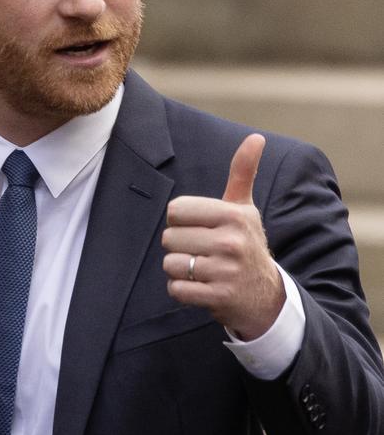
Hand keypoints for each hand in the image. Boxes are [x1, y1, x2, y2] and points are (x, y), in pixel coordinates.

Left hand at [161, 134, 284, 340]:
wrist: (265, 295)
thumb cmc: (246, 244)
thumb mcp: (245, 209)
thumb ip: (243, 173)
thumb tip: (256, 137)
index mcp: (234, 215)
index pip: (176, 210)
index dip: (181, 221)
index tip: (200, 229)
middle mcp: (231, 241)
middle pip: (169, 238)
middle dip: (179, 247)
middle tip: (202, 252)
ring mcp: (225, 271)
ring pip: (171, 264)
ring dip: (179, 270)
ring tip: (201, 269)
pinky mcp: (218, 297)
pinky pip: (176, 289)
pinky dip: (182, 290)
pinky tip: (200, 286)